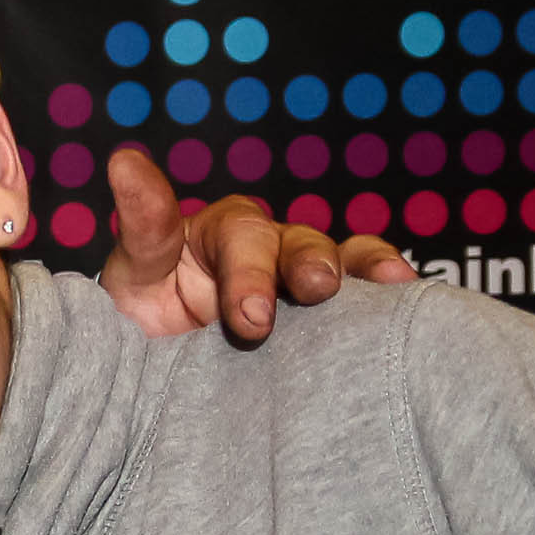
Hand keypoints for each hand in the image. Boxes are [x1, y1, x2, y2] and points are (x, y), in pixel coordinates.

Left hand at [88, 149, 414, 347]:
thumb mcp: (134, 272)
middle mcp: (270, 247)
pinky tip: (410, 299)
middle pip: (298, 245)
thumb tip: (125, 160)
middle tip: (315, 292)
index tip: (251, 319)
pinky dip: (388, 290)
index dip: (249, 274)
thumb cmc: (145, 311)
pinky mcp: (329, 315)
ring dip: (361, 271)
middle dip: (309, 267)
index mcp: (222, 233)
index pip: (240, 239)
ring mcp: (302, 278)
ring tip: (390, 283)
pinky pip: (367, 294)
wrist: (161, 373)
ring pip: (341, 262)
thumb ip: (142, 224)